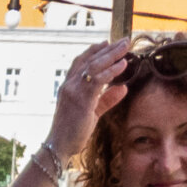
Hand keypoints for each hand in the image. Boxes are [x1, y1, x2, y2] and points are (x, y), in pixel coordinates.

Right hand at [46, 36, 133, 160]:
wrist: (59, 146)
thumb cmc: (73, 132)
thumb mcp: (93, 112)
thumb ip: (107, 99)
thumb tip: (123, 87)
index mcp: (68, 86)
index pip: (80, 62)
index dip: (94, 51)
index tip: (107, 42)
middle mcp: (69, 85)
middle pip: (90, 60)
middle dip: (108, 48)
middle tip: (123, 40)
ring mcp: (73, 91)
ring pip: (94, 66)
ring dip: (112, 54)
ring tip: (126, 46)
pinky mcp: (81, 99)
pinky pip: (98, 80)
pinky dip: (111, 71)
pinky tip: (123, 65)